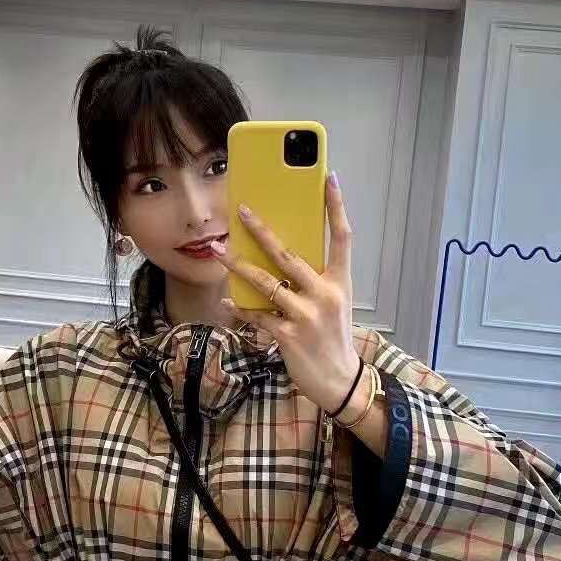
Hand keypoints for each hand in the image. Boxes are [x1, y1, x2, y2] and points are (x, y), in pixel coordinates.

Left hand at [212, 171, 360, 413]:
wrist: (338, 380)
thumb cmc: (332, 337)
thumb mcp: (333, 303)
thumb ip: (314, 280)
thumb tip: (282, 255)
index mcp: (340, 282)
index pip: (342, 237)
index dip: (336, 207)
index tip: (329, 179)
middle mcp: (325, 294)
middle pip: (290, 254)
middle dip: (263, 231)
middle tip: (243, 212)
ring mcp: (306, 315)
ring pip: (266, 282)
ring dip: (239, 266)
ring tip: (219, 250)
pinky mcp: (288, 335)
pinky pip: (257, 315)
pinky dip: (240, 308)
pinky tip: (227, 302)